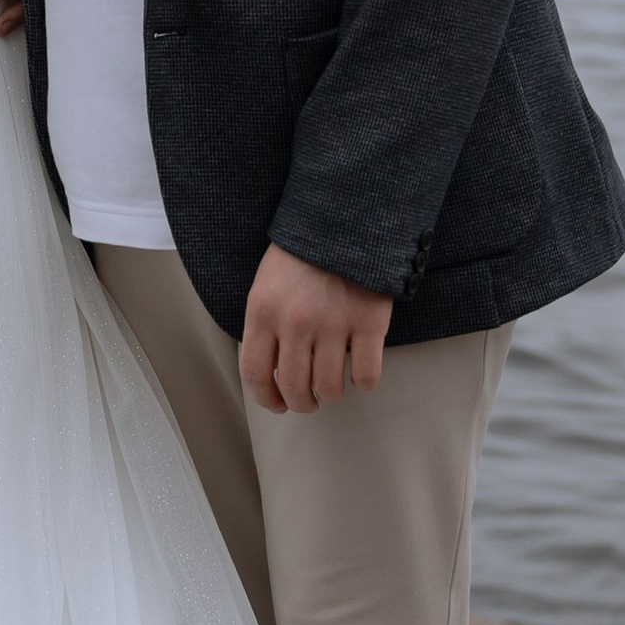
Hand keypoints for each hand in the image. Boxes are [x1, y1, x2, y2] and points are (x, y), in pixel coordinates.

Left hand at [239, 245, 394, 415]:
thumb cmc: (304, 252)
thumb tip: (269, 368)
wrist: (346, 219)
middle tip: (308, 402)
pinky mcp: (369, 323)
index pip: (254, 372)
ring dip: (330, 395)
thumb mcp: (267, 283)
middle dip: (301, 403)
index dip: (266, 398)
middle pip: (294, 387)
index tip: (277, 404)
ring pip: (329, 387)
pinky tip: (361, 375)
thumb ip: (264, 323)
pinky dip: (364, 383)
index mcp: (263, 311)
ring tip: (332, 389)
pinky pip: (366, 374)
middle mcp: (296, 323)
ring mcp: (334, 324)